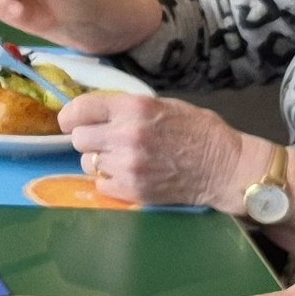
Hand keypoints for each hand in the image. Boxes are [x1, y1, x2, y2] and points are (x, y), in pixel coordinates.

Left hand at [59, 92, 256, 209]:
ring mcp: (127, 165)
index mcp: (134, 108)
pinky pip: (100, 185)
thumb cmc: (199, 131)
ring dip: (99, 161)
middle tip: (103, 141)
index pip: (80, 109)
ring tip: (121, 158)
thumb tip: (96, 111)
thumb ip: (128, 108)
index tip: (70, 121)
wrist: (225, 167)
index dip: (70, 116)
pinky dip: (110, 181)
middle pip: (79, 139)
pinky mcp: (132, 190)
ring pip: (88, 163)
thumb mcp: (164, 105)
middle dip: (88, 139)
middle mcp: (126, 135)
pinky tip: (128, 174)